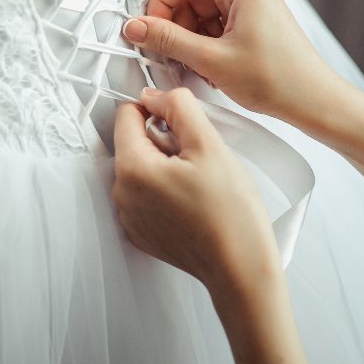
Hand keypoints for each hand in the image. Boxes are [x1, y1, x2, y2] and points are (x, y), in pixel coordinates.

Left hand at [112, 87, 281, 300]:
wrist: (241, 267)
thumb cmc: (230, 213)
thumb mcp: (209, 144)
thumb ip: (179, 107)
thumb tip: (156, 95)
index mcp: (132, 169)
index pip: (128, 114)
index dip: (157, 109)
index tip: (182, 122)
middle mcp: (122, 194)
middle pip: (135, 143)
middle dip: (164, 140)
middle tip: (199, 157)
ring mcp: (131, 217)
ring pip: (143, 169)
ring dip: (167, 166)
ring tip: (200, 182)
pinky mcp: (143, 233)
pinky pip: (148, 196)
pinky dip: (167, 191)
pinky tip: (195, 201)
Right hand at [122, 0, 346, 130]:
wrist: (314, 101)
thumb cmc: (278, 79)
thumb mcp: (211, 60)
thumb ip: (168, 40)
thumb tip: (136, 28)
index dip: (159, 4)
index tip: (149, 31)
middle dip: (174, 24)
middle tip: (168, 53)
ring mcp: (252, 3)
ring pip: (200, 11)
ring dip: (189, 37)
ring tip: (195, 65)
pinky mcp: (253, 21)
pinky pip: (216, 23)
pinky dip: (204, 43)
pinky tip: (208, 66)